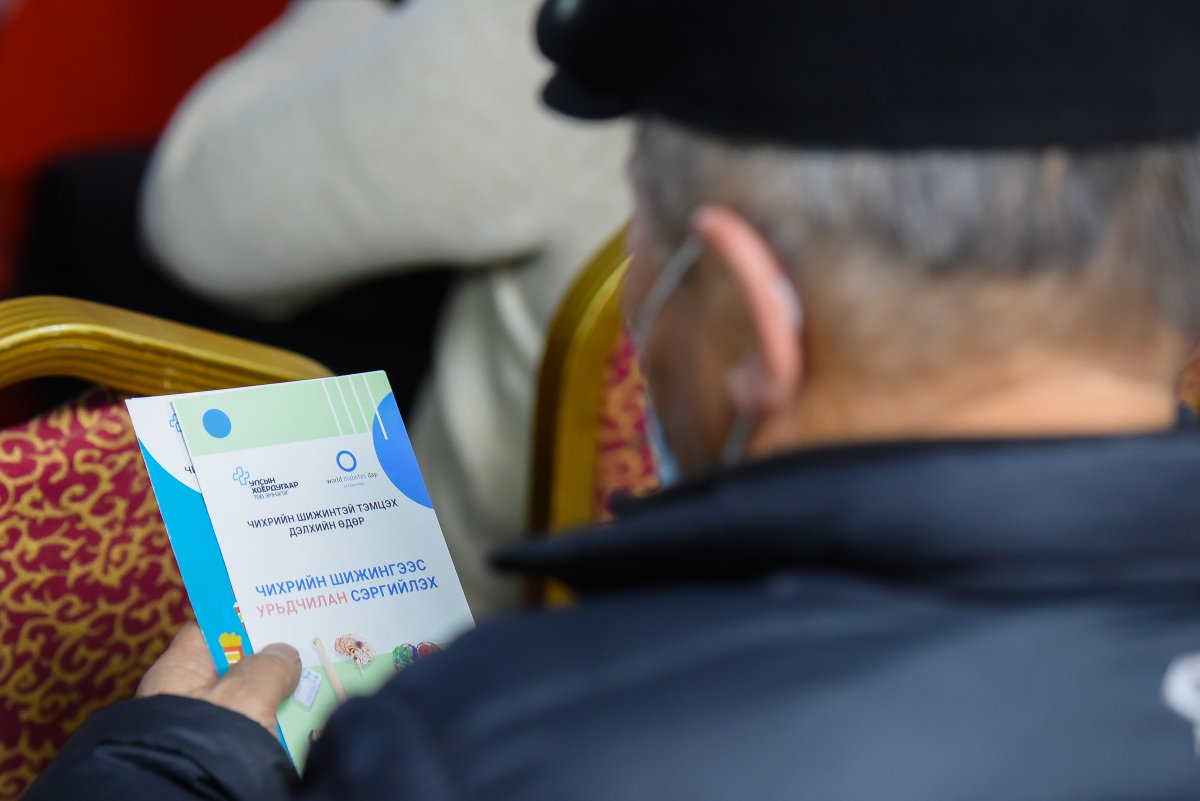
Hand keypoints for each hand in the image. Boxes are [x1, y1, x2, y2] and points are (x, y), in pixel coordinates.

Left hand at [138, 623, 301, 731]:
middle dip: (270, 664)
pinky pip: (255, 736)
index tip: (275, 613)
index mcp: (178, 673)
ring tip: (317, 688)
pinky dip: (279, 731)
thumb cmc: (208, 744)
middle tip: (309, 652)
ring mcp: (205, 732)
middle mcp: (187, 701)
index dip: (239, 620)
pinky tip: (306, 726)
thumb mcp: (246, 694)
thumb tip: (284, 654)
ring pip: (249, 705)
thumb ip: (270, 667)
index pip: (207, 632)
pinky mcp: (223, 758)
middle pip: (235, 670)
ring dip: (279, 700)